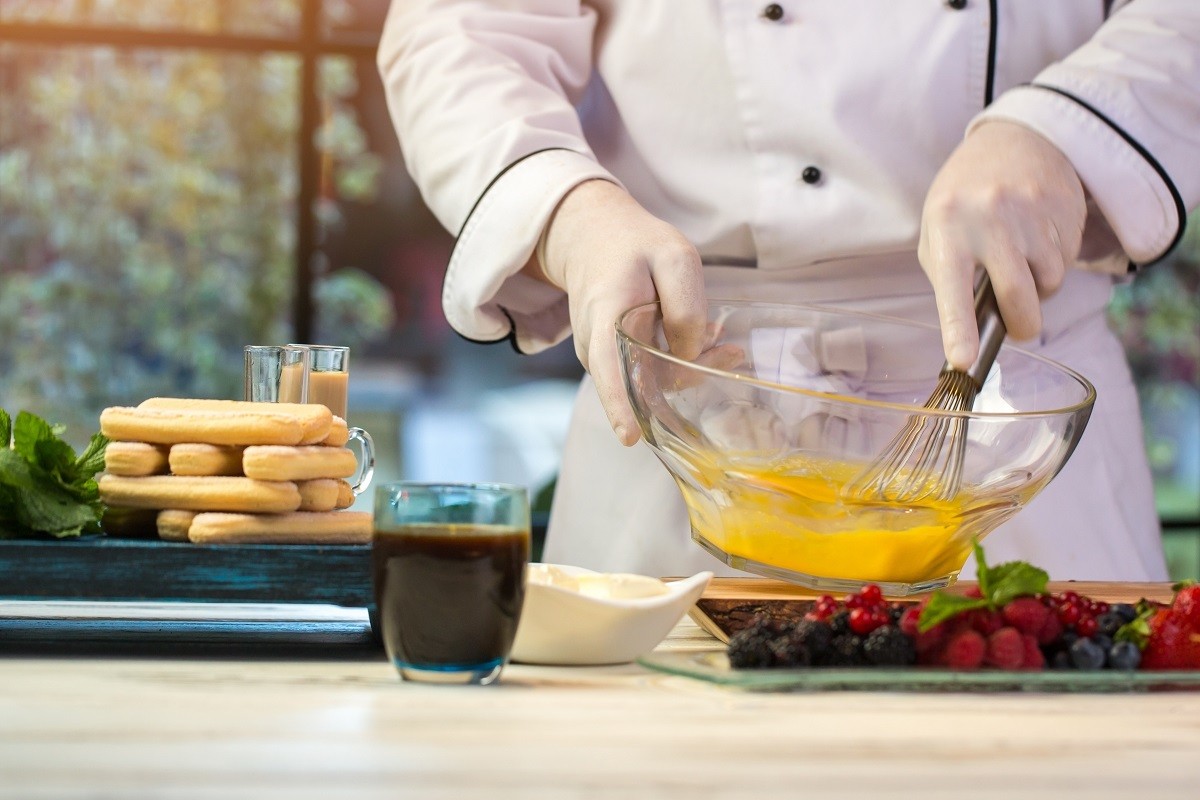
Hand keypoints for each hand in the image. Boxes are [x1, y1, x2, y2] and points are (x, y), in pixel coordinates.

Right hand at [534, 180, 706, 444]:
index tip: (630, 437)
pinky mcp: (615, 360)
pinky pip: (647, 372)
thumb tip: (689, 356)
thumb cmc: (635, 247)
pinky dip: (678, 361)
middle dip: (688, 376)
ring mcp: (602, 356)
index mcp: (605, 314)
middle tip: (730, 352)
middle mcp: (596, 344)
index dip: (619, 403)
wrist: (593, 239)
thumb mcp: (674, 257)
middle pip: (641, 382)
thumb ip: (685, 306)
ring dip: (690, 367)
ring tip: (723, 341)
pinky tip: (702, 338)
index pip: (607, 366)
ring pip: (648, 380)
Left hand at [918, 120, 1085, 368]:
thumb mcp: (937, 231)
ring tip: (1022, 263)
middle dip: (1022, 325)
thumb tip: (971, 329)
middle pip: (1018, 296)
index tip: (962, 361)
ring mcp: (1032, 211)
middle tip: (1019, 329)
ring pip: (1049, 282)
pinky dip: (1054, 263)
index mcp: (948, 228)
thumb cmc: (964, 200)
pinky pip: (1068, 259)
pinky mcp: (1065, 207)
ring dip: (1039, 289)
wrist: (1013, 140)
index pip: (952, 288)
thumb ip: (949, 277)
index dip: (959, 330)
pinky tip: (1039, 238)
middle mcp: (990, 219)